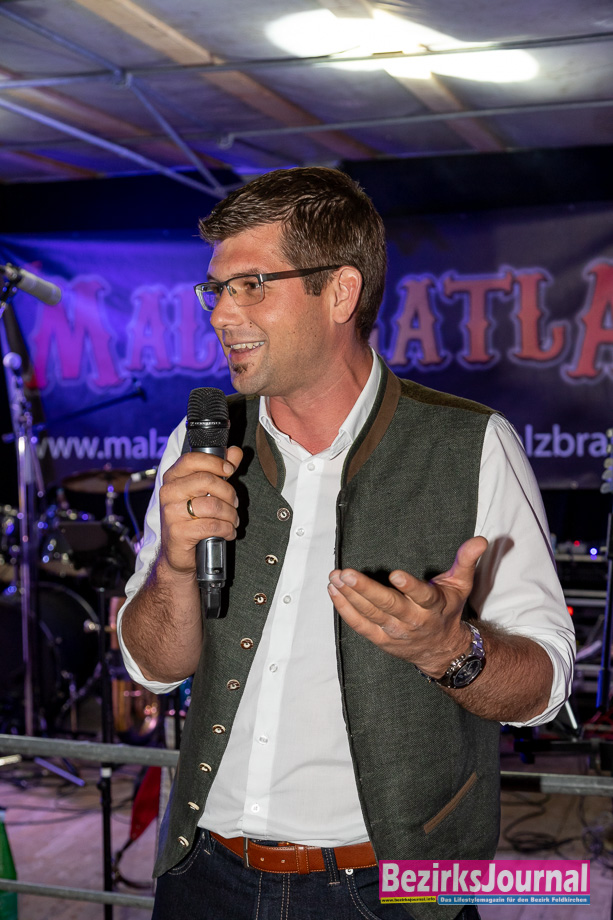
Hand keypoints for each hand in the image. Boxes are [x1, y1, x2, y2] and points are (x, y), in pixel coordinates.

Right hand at [157, 446, 242, 575]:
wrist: (177, 553)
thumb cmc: (191, 520)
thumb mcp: (205, 492)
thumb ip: (220, 470)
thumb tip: (235, 451)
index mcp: (173, 478)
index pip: (192, 459)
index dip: (214, 462)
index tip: (229, 469)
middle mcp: (169, 492)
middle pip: (206, 480)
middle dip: (228, 492)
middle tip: (234, 502)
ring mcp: (171, 512)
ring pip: (212, 505)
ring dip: (230, 514)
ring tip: (233, 520)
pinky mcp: (178, 531)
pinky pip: (212, 525)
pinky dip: (227, 529)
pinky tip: (229, 532)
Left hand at [327, 536, 487, 676]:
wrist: (442, 650)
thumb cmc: (448, 610)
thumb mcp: (461, 585)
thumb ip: (466, 561)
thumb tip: (480, 540)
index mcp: (433, 606)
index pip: (421, 595)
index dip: (409, 586)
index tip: (395, 574)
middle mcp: (413, 620)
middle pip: (388, 605)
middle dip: (366, 589)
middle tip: (346, 573)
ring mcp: (395, 632)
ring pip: (370, 615)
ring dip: (350, 596)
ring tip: (335, 578)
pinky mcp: (381, 639)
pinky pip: (360, 626)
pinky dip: (345, 610)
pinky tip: (334, 593)